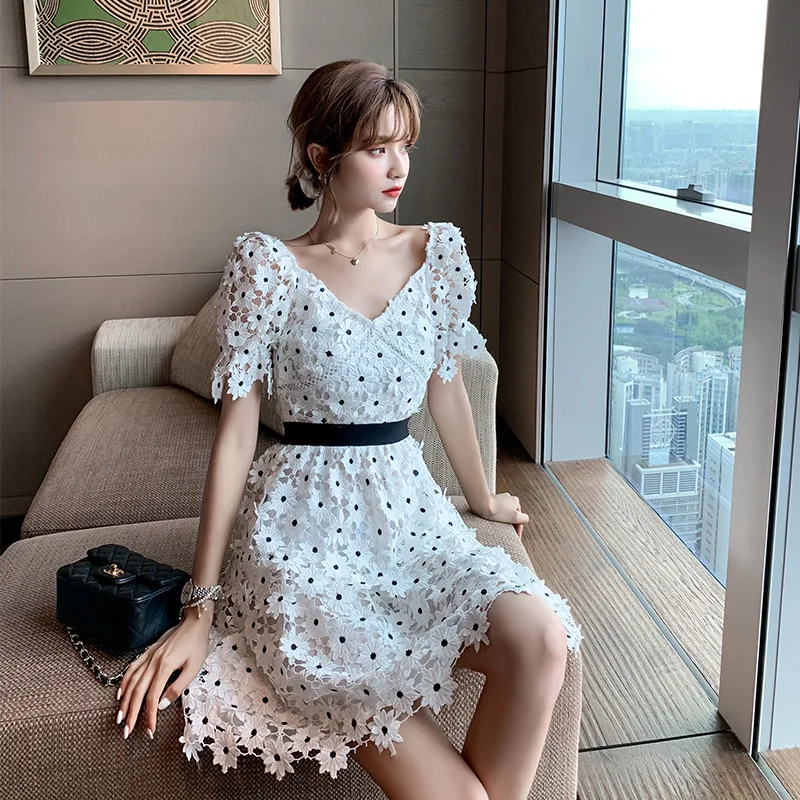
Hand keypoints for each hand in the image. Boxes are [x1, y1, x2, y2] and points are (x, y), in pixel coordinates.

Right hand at [116, 610, 212, 739]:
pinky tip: (120, 693)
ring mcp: (148, 657)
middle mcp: (152, 663)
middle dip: (131, 714)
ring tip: (120, 717)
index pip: (152, 698)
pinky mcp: (148, 652)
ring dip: (124, 702)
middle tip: (126, 732)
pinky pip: (131, 669)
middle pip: (137, 693)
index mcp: (164, 667)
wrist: (194, 622)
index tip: (149, 731)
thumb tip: (162, 705)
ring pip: (131, 682)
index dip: (149, 716)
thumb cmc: (197, 645)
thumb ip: (177, 687)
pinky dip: (124, 682)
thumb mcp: (193, 668)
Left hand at [470, 492, 528, 536]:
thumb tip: (525, 520)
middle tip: (507, 533)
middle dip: (511, 524)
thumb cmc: (497, 511)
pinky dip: (496, 516)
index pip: (520, 517)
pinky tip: (493, 521)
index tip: (515, 537)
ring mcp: (499, 499)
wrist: (481, 505)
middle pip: (512, 515)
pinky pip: (496, 511)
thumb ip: (524, 518)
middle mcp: (508, 498)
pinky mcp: (491, 501)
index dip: (518, 528)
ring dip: (503, 520)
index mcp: (516, 501)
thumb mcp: (515, 517)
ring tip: (499, 527)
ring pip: (504, 513)